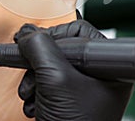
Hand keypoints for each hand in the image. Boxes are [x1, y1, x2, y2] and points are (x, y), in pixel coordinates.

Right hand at [16, 20, 133, 120]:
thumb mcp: (54, 78)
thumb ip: (39, 47)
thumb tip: (27, 33)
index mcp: (107, 66)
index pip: (79, 32)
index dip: (54, 34)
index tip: (34, 40)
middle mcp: (98, 74)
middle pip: (62, 49)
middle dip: (39, 62)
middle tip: (26, 66)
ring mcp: (84, 88)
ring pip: (52, 67)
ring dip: (34, 78)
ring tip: (30, 92)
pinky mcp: (70, 99)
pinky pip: (49, 83)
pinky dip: (37, 90)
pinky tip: (34, 103)